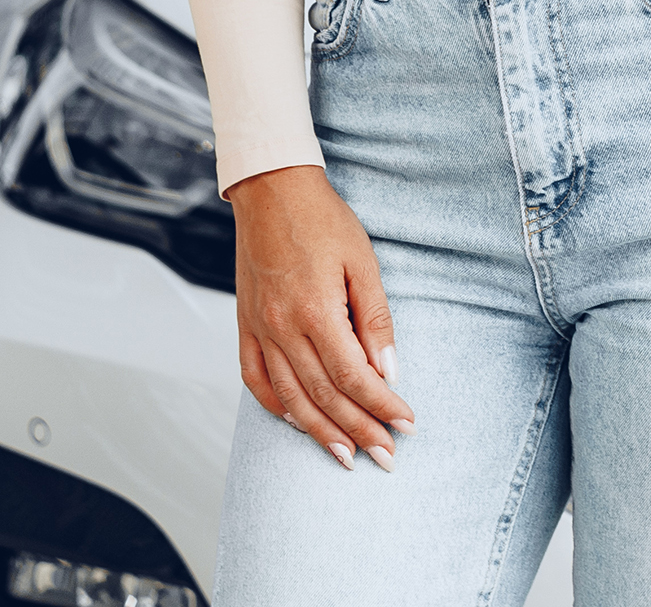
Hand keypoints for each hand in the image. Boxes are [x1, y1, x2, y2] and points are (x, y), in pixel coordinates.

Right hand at [230, 165, 415, 467]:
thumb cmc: (324, 221)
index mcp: (315, 311)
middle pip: (324, 396)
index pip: (353, 376)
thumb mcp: (362, 261)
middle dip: (359, 430)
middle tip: (386, 456)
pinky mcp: (244, 327)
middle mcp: (282, 328)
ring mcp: (259, 330)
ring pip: (290, 398)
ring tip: (346, 457)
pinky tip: (297, 422)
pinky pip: (255, 379)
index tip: (407, 424)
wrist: (271, 193)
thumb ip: (375, 319)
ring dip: (320, 432)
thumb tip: (389, 372)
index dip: (381, 406)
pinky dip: (276, 407)